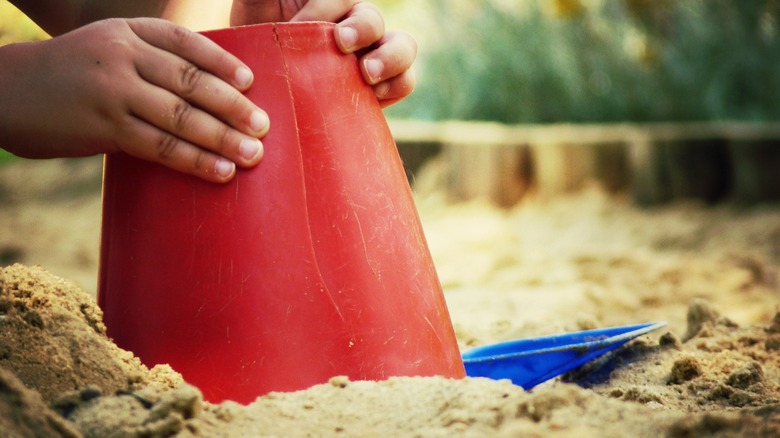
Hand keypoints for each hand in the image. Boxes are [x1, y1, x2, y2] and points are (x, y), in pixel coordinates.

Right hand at [0, 18, 268, 182]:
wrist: (6, 91)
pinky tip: (219, 171)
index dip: (221, 62)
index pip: (185, 43)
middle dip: (232, 106)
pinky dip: (194, 160)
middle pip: (190, 81)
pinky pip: (159, 146)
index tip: (250, 82)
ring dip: (222, 138)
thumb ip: (148, 61)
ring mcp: (113, 91)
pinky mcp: (104, 127)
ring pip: (179, 116)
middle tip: (263, 127)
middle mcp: (123, 55)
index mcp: (128, 32)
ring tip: (253, 155)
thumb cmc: (68, 75)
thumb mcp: (105, 49)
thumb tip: (207, 93)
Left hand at [230, 0, 416, 106]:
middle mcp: (355, 25)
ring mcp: (371, 55)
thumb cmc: (252, 40)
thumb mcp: (255, 7)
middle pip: (373, 18)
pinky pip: (404, 81)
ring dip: (390, 57)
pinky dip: (397, 85)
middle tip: (341, 43)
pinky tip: (375, 95)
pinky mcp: (378, 88)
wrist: (256, 87)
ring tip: (367, 73)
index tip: (295, 26)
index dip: (323, 9)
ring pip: (403, 46)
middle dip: (362, 29)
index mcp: (329, 2)